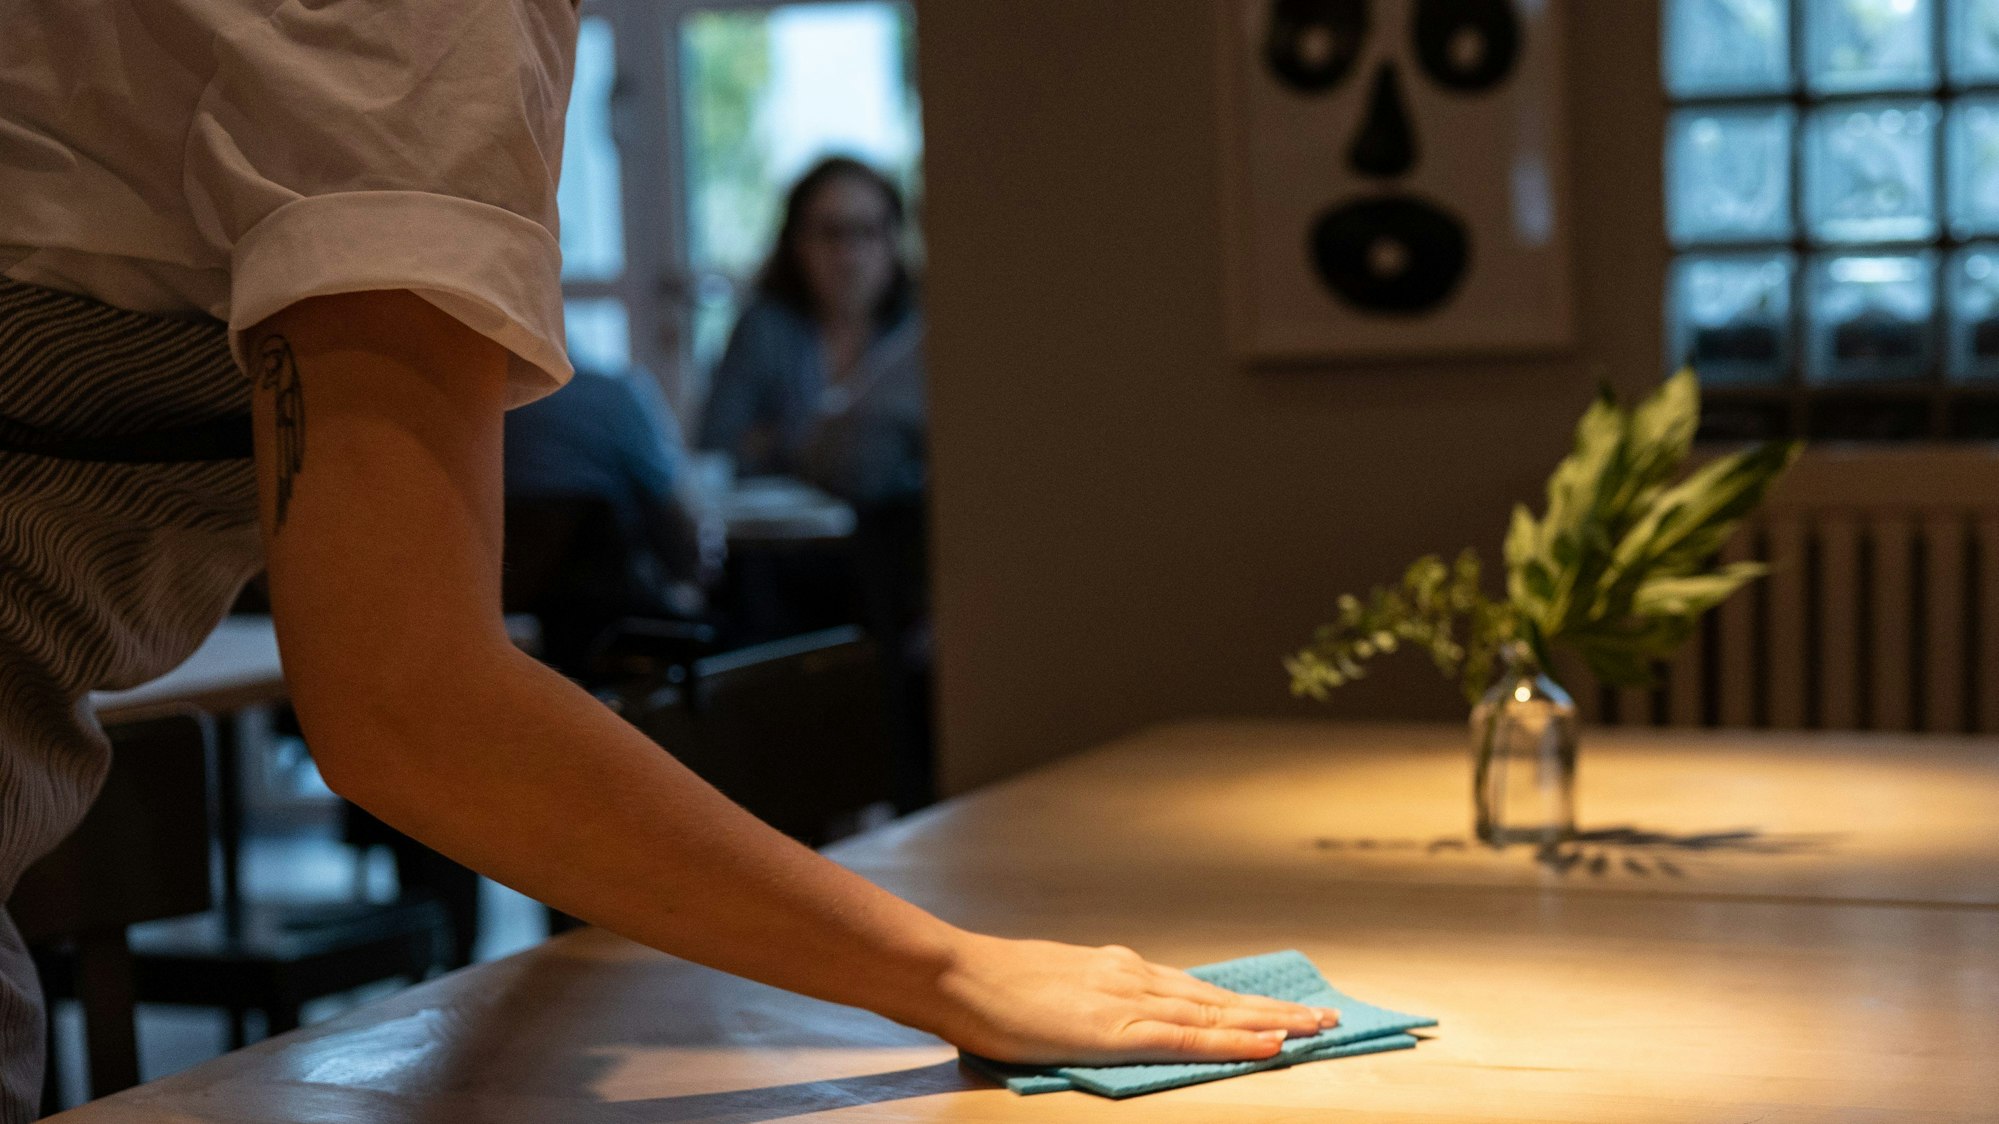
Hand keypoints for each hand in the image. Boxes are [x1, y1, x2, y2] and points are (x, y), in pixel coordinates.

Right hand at [920, 933, 1337, 1064]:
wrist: (960, 975)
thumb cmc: (994, 990)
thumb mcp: (1054, 989)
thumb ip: (1091, 1002)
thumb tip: (1108, 1020)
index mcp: (1119, 970)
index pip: (1195, 990)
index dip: (1242, 1003)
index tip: (1282, 1010)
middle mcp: (1134, 977)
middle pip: (1219, 997)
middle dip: (1275, 1010)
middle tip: (1325, 1019)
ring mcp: (1129, 999)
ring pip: (1216, 1013)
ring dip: (1271, 1022)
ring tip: (1314, 1031)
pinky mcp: (1118, 1027)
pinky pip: (1189, 1036)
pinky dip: (1234, 1040)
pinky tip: (1267, 1045)